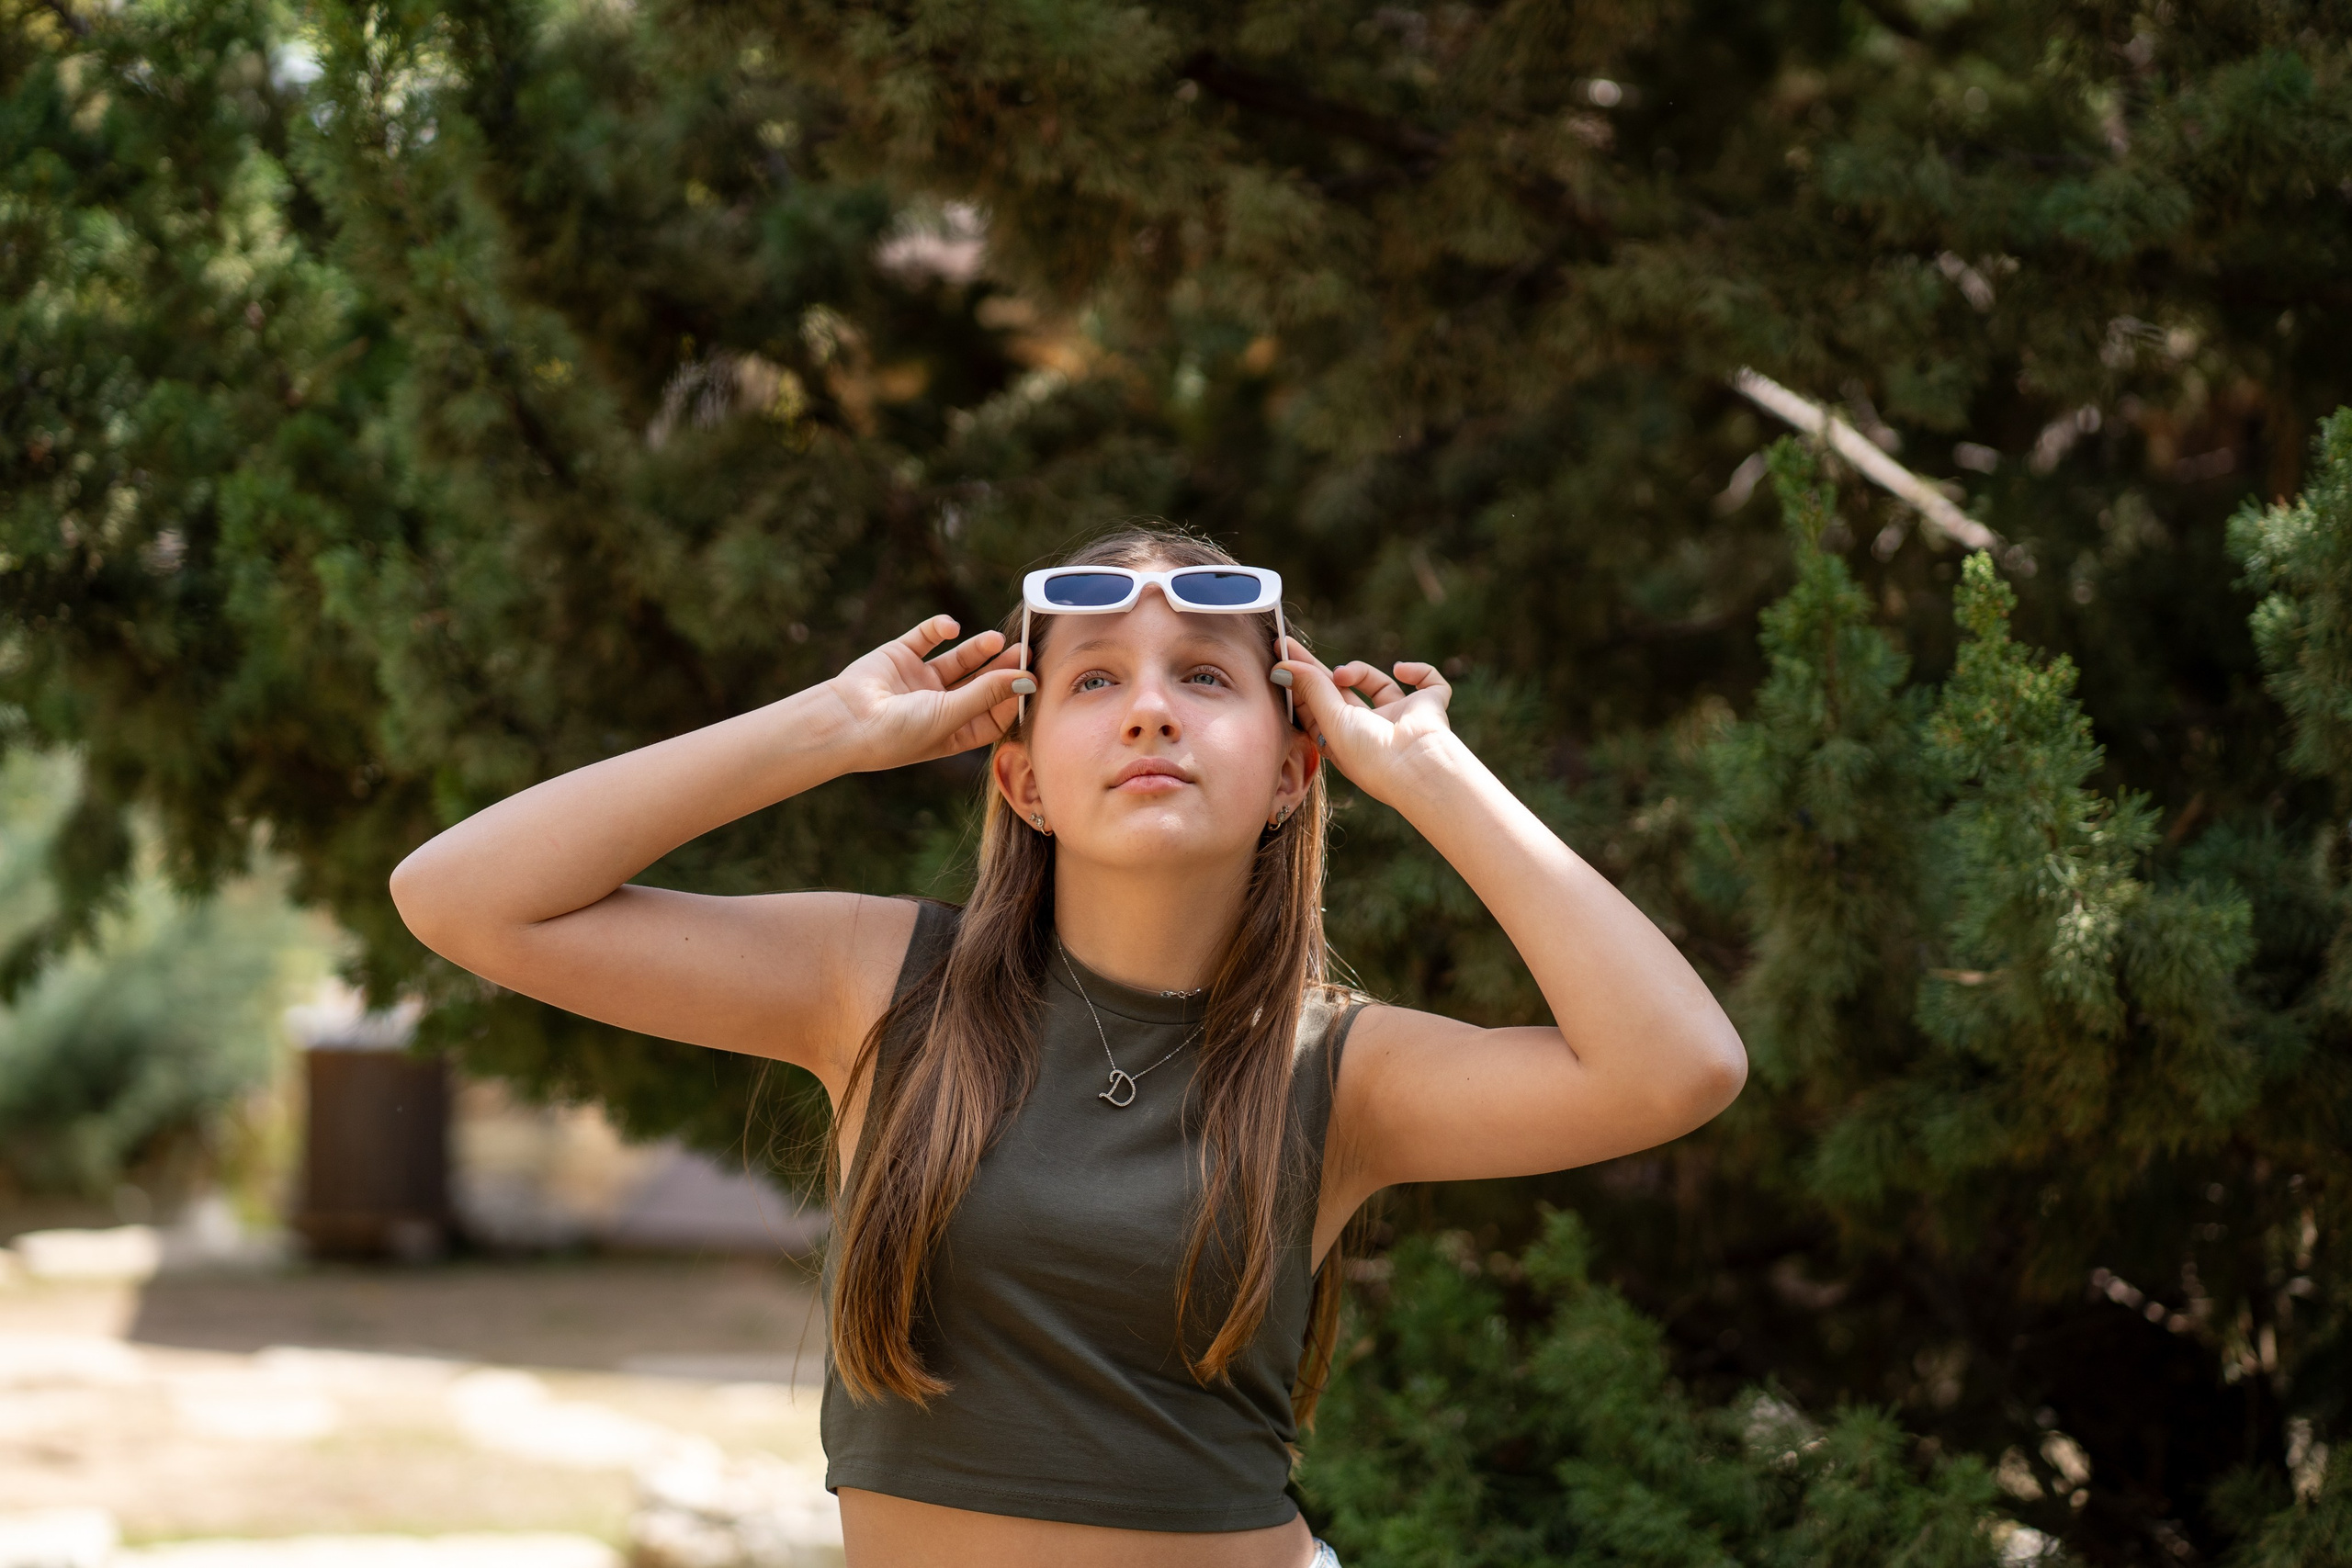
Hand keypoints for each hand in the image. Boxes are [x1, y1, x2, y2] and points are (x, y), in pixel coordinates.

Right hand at [825, 615, 1029, 770]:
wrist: (844, 721)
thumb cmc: (898, 733)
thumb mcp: (950, 715)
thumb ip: (987, 693)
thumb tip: (1027, 679)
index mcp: (952, 733)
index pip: (993, 715)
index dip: (1012, 698)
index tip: (1031, 680)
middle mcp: (938, 707)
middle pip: (981, 684)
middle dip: (1002, 669)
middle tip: (1024, 651)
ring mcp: (920, 681)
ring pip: (959, 660)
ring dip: (978, 649)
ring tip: (996, 639)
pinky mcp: (900, 656)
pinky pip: (926, 637)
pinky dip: (939, 628)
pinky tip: (950, 627)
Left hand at [1275, 640, 1457, 804]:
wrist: (1416, 765)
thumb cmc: (1369, 755)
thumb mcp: (1331, 720)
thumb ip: (1310, 689)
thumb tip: (1281, 666)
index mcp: (1346, 740)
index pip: (1319, 708)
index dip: (1300, 685)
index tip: (1280, 661)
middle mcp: (1373, 729)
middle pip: (1342, 691)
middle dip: (1316, 670)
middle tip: (1289, 645)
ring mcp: (1402, 717)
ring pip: (1379, 683)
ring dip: (1359, 671)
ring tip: (1342, 674)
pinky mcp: (1430, 706)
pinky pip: (1428, 682)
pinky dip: (1418, 670)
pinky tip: (1402, 670)